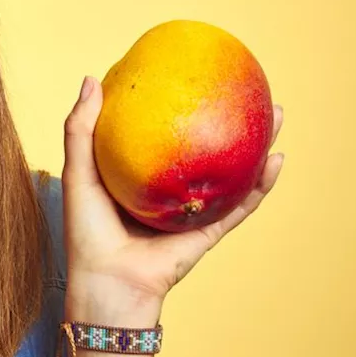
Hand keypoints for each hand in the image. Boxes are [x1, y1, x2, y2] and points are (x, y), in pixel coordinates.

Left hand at [60, 76, 284, 319]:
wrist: (107, 282)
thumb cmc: (87, 230)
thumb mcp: (79, 171)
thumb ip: (81, 129)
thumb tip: (93, 79)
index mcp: (141, 176)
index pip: (166, 133)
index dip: (183, 105)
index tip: (195, 74)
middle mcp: (171, 190)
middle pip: (207, 146)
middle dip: (231, 117)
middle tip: (248, 85)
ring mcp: (193, 210)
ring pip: (233, 171)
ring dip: (259, 143)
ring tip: (276, 113)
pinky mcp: (208, 232)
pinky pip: (240, 205)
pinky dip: (261, 185)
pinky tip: (276, 160)